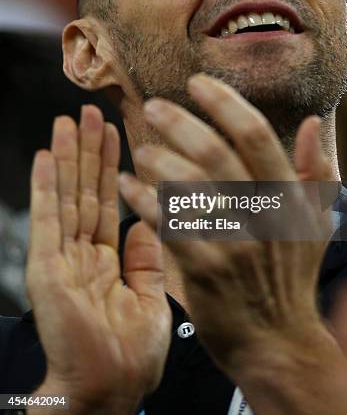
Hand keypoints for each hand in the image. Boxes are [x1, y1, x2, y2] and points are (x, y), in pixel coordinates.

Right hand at [27, 106, 170, 414]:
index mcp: (108, 261)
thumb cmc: (131, 356)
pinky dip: (44, 188)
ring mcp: (63, 259)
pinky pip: (47, 221)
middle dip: (88, 152)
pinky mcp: (48, 269)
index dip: (112, 168)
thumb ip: (145, 259)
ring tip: (68, 120)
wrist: (110, 392)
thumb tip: (146, 222)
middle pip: (86, 191)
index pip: (110, 202)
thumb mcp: (151, 298)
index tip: (115, 134)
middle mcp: (83, 254)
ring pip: (67, 197)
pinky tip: (44, 158)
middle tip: (89, 112)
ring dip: (66, 158)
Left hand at [119, 74, 341, 413]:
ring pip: (187, 186)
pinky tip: (128, 189)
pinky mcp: (206, 270)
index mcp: (288, 195)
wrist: (276, 341)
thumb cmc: (290, 277)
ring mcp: (234, 242)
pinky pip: (168, 225)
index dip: (224, 103)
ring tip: (139, 151)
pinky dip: (145, 202)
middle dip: (179, 124)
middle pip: (215, 153)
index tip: (196, 83)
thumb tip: (312, 125)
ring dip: (158, 162)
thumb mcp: (315, 223)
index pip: (255, 134)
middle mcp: (262, 213)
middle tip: (154, 108)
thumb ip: (315, 172)